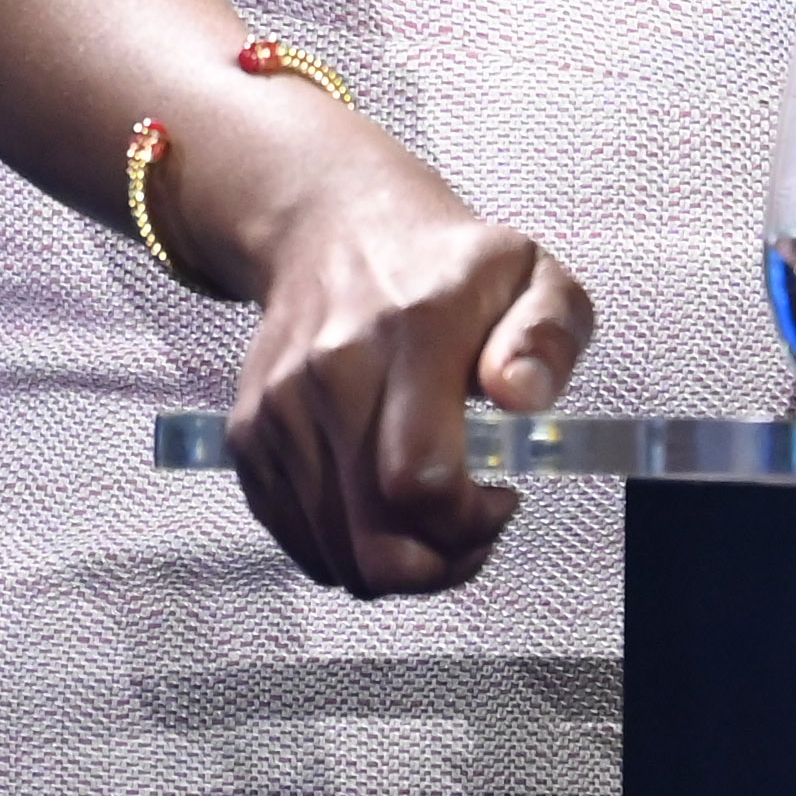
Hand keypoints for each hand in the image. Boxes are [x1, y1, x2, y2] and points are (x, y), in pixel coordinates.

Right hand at [219, 161, 595, 598]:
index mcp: (411, 332)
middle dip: (440, 566)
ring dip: (398, 562)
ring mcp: (279, 411)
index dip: (471, 522)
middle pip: (375, 546)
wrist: (334, 230)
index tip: (502, 495)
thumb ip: (547, 336)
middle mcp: (330, 374)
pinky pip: (300, 542)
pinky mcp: (248, 438)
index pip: (421, 481)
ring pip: (338, 559)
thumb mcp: (532, 275)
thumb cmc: (446, 266)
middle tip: (472, 529)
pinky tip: (383, 501)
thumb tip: (522, 395)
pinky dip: (349, 547)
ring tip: (433, 513)